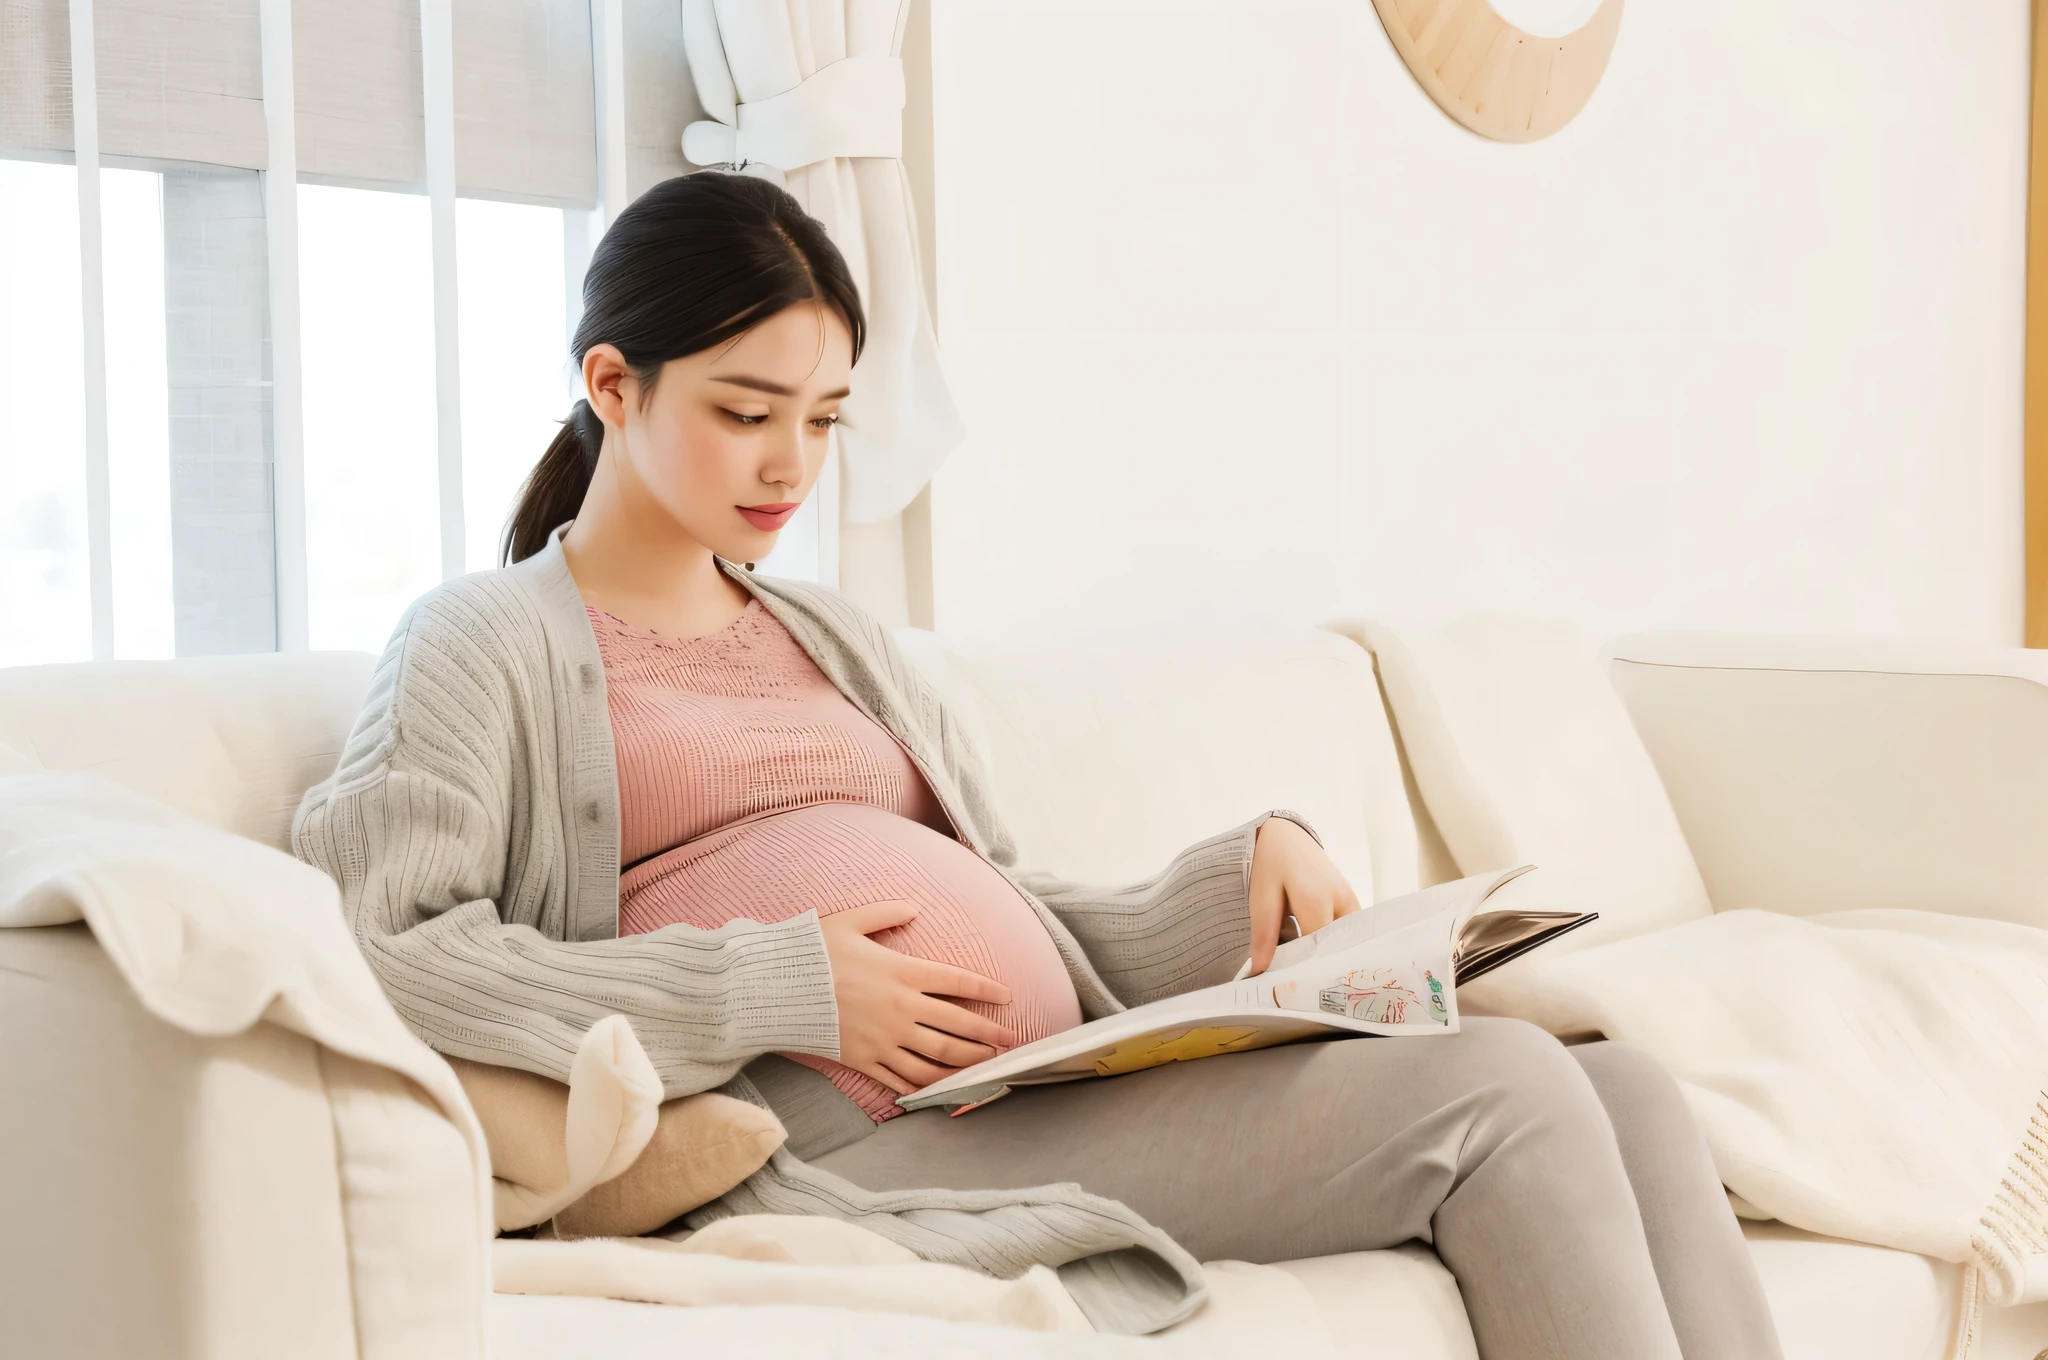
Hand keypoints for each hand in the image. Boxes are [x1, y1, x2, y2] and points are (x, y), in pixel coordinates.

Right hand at [820, 899, 1017, 1094]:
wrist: (774, 990)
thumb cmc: (811, 953)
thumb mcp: (849, 921)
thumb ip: (886, 912)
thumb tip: (913, 907)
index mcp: (901, 972)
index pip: (957, 982)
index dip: (987, 991)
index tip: (1007, 998)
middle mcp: (900, 1009)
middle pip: (957, 1026)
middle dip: (988, 1035)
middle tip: (1011, 1041)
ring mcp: (884, 1039)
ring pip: (937, 1057)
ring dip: (967, 1063)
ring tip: (987, 1066)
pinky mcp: (865, 1061)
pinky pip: (903, 1078)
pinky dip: (927, 1086)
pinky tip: (943, 1088)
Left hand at [1246, 816, 1361, 975]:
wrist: (1287, 835)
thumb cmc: (1271, 863)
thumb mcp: (1260, 896)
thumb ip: (1264, 934)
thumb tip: (1260, 971)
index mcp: (1316, 899)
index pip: (1317, 949)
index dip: (1305, 972)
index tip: (1291, 991)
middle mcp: (1341, 902)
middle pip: (1336, 949)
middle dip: (1319, 970)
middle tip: (1300, 991)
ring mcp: (1352, 903)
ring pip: (1346, 944)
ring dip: (1330, 960)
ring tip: (1309, 978)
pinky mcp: (1354, 904)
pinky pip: (1349, 934)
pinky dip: (1336, 948)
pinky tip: (1319, 960)